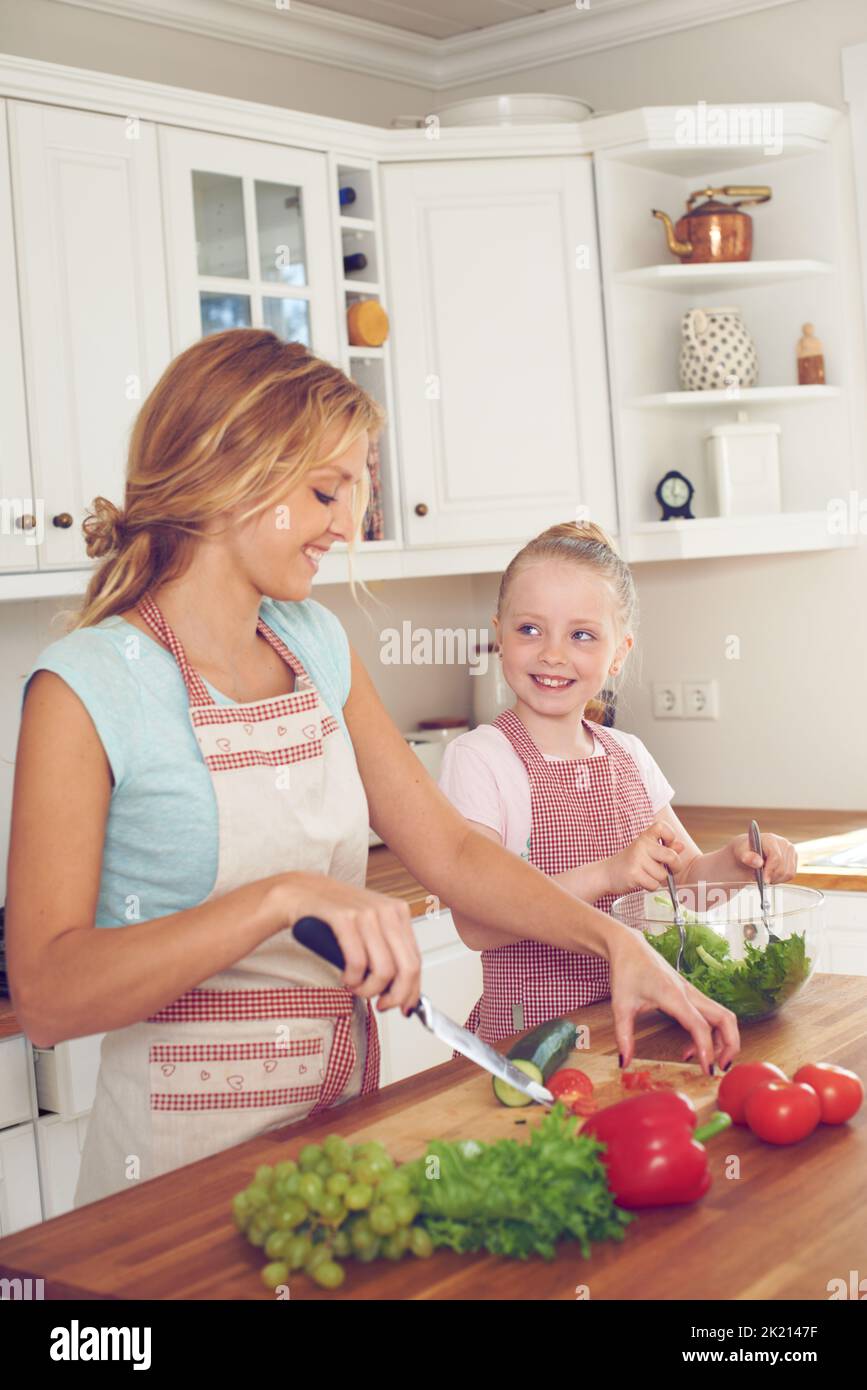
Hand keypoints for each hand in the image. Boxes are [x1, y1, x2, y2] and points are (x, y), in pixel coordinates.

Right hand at [265, 873, 421, 1014]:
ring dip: (368, 990)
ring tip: (355, 987)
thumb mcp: (371, 925)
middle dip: (395, 996)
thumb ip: (389, 950)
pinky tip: (345, 977)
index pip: (416, 960)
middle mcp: (386, 910)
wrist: (302, 891)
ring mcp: (365, 913)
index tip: (404, 1007)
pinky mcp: (343, 917)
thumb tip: (405, 989)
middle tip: (381, 1004)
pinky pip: (357, 962)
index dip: (411, 991)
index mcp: (398, 911)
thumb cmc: (336, 912)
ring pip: (383, 970)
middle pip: (406, 968)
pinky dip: (352, 979)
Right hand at [602, 819, 685, 894]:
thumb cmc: (630, 862)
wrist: (607, 874)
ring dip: (658, 879)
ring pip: (663, 874)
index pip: (662, 827)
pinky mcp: (634, 874)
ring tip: (647, 875)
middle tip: (668, 869)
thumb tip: (681, 846)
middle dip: (674, 867)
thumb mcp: (647, 851)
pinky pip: (654, 884)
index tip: (668, 846)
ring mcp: (637, 859)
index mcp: (645, 837)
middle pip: (671, 857)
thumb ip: (665, 848)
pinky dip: (651, 887)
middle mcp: (641, 845)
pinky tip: (642, 882)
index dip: (671, 837)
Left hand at [607, 923, 740, 1074]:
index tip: (708, 1071)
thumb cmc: (626, 971)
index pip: (700, 1026)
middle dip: (731, 1045)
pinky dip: (710, 1033)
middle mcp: (689, 993)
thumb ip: (623, 1036)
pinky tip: (689, 1048)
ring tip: (705, 1061)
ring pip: (722, 1016)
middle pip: (725, 1019)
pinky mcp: (690, 993)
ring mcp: (692, 992)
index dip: (707, 1050)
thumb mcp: (620, 1006)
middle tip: (721, 1068)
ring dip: (723, 1040)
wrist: (628, 945)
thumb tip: (623, 1063)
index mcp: (673, 995)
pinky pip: (710, 1015)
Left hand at [730, 832, 797, 883]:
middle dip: (771, 877)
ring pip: (789, 873)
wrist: (749, 851)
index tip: (763, 880)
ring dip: (776, 879)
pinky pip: (791, 875)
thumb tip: (758, 862)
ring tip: (765, 877)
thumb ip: (748, 857)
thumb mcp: (741, 852)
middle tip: (761, 879)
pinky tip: (771, 876)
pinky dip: (781, 879)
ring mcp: (790, 851)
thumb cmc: (744, 850)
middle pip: (783, 867)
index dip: (770, 870)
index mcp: (771, 839)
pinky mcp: (794, 859)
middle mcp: (784, 843)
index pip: (776, 857)